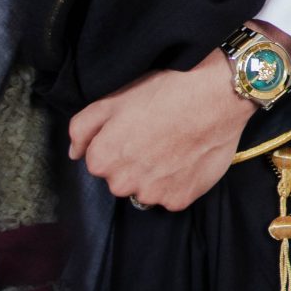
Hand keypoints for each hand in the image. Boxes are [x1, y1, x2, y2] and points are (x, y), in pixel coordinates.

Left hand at [67, 50, 254, 209]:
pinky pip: (172, 197)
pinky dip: (179, 183)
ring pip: (146, 190)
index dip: (118, 145)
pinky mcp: (180, 199)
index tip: (136, 131)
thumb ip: (82, 128)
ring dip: (156, 176)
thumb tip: (75, 153)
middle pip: (122, 180)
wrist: (215, 95)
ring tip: (175, 147)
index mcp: (102, 159)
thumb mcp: (113, 99)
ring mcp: (152, 194)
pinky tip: (188, 158)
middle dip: (134, 164)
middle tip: (157, 137)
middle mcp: (122, 183)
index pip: (99, 163)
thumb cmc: (164, 92)